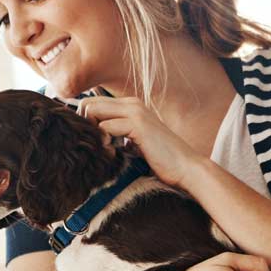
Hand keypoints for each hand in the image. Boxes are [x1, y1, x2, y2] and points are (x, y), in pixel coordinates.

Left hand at [76, 96, 203, 188]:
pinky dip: (103, 143)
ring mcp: (135, 112)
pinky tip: (115, 154)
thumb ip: (117, 133)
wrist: (185, 167)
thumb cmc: (160, 158)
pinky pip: (105, 127)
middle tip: (95, 146)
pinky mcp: (138, 124)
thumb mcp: (134, 141)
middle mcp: (132, 103)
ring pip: (92, 111)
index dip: (85, 122)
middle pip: (87, 104)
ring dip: (93, 134)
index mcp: (130, 105)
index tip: (92, 141)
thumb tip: (94, 137)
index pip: (92, 102)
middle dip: (84, 126)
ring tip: (106, 150)